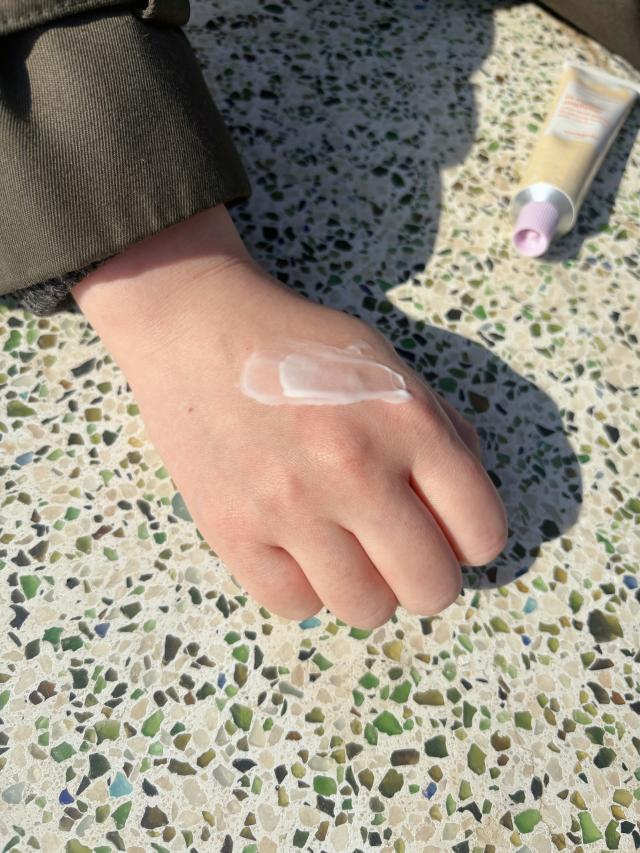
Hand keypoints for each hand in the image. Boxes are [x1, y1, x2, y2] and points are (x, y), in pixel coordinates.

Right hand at [73, 205, 506, 627]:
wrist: (198, 328)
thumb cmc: (300, 348)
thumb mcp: (389, 366)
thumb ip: (441, 432)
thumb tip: (465, 514)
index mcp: (408, 423)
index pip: (481, 533)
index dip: (471, 541)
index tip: (446, 533)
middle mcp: (355, 471)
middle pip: (431, 589)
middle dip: (425, 578)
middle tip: (398, 552)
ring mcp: (289, 506)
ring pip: (366, 611)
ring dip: (366, 590)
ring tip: (345, 551)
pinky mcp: (232, 531)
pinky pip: (295, 606)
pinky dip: (304, 587)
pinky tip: (295, 548)